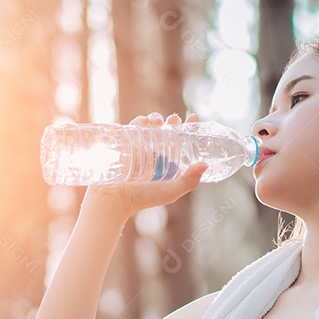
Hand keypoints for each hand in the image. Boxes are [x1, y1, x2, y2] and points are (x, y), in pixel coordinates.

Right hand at [81, 112, 208, 221]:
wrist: (113, 199)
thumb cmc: (143, 198)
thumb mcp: (170, 191)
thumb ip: (189, 181)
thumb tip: (205, 164)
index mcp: (167, 164)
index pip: (181, 142)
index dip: (188, 129)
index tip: (193, 118)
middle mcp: (154, 155)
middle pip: (166, 131)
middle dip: (171, 121)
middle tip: (174, 119)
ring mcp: (139, 149)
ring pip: (150, 127)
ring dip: (155, 118)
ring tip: (157, 121)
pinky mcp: (125, 146)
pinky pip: (133, 128)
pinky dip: (139, 122)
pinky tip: (144, 121)